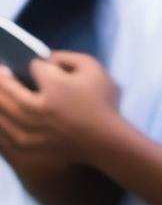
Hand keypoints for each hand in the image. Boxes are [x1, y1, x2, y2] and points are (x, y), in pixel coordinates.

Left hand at [0, 52, 119, 158]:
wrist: (106, 140)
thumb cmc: (103, 103)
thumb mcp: (94, 69)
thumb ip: (69, 58)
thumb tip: (48, 60)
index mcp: (55, 87)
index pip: (35, 68)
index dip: (36, 64)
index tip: (37, 65)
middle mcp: (38, 108)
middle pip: (8, 92)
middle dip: (1, 80)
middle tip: (0, 71)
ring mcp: (31, 130)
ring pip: (2, 114)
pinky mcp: (29, 146)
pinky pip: (4, 134)